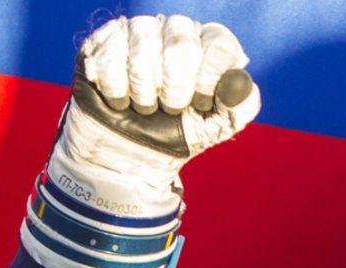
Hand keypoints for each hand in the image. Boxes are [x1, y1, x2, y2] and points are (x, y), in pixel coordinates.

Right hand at [47, 15, 260, 218]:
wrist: (129, 157)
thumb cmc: (177, 136)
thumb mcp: (217, 128)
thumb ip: (240, 106)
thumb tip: (239, 82)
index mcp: (209, 47)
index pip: (218, 43)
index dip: (210, 75)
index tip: (201, 103)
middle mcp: (176, 32)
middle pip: (182, 42)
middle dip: (176, 85)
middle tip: (170, 108)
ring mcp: (140, 32)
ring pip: (144, 43)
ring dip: (144, 89)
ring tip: (143, 108)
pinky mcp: (105, 41)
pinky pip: (111, 52)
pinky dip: (116, 87)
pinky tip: (119, 102)